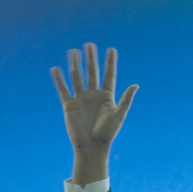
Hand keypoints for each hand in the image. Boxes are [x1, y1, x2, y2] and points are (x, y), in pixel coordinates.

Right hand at [51, 43, 137, 185]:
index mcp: (107, 96)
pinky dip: (59, 79)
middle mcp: (93, 95)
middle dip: (91, 58)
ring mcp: (81, 99)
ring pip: (77, 77)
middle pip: (92, 72)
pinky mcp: (69, 105)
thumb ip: (126, 100)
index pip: (109, 75)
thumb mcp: (119, 116)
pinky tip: (56, 68)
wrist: (91, 147)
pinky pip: (63, 89)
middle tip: (89, 44)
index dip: (110, 62)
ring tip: (73, 51)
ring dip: (75, 64)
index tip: (111, 49)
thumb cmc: (107, 133)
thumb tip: (136, 85)